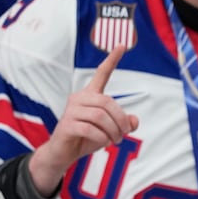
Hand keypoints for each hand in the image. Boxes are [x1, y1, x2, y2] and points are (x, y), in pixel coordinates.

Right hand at [28, 46, 137, 194]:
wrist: (63, 153)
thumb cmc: (86, 138)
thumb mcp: (110, 131)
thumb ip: (124, 124)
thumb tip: (134, 120)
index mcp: (90, 95)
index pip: (102, 73)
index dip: (112, 60)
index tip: (122, 45)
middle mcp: (79, 98)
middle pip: (107, 103)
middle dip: (120, 120)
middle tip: (124, 135)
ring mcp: (71, 110)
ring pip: (100, 116)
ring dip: (112, 131)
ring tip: (115, 140)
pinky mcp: (66, 125)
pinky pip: (90, 129)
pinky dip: (101, 138)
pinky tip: (103, 142)